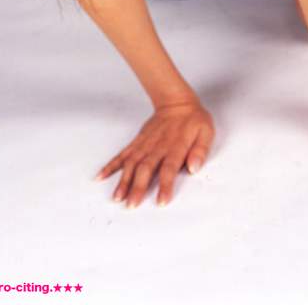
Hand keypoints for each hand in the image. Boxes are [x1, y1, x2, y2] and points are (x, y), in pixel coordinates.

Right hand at [94, 99, 214, 207]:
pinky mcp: (137, 142)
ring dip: (123, 180)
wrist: (176, 102)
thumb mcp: (206, 131)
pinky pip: (122, 154)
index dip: (165, 185)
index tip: (161, 201)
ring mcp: (145, 144)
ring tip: (117, 197)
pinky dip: (111, 165)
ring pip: (131, 163)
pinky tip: (101, 176)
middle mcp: (158, 146)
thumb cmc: (193, 119)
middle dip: (138, 187)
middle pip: (146, 168)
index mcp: (176, 146)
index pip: (170, 168)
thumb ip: (200, 150)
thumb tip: (194, 167)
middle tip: (131, 205)